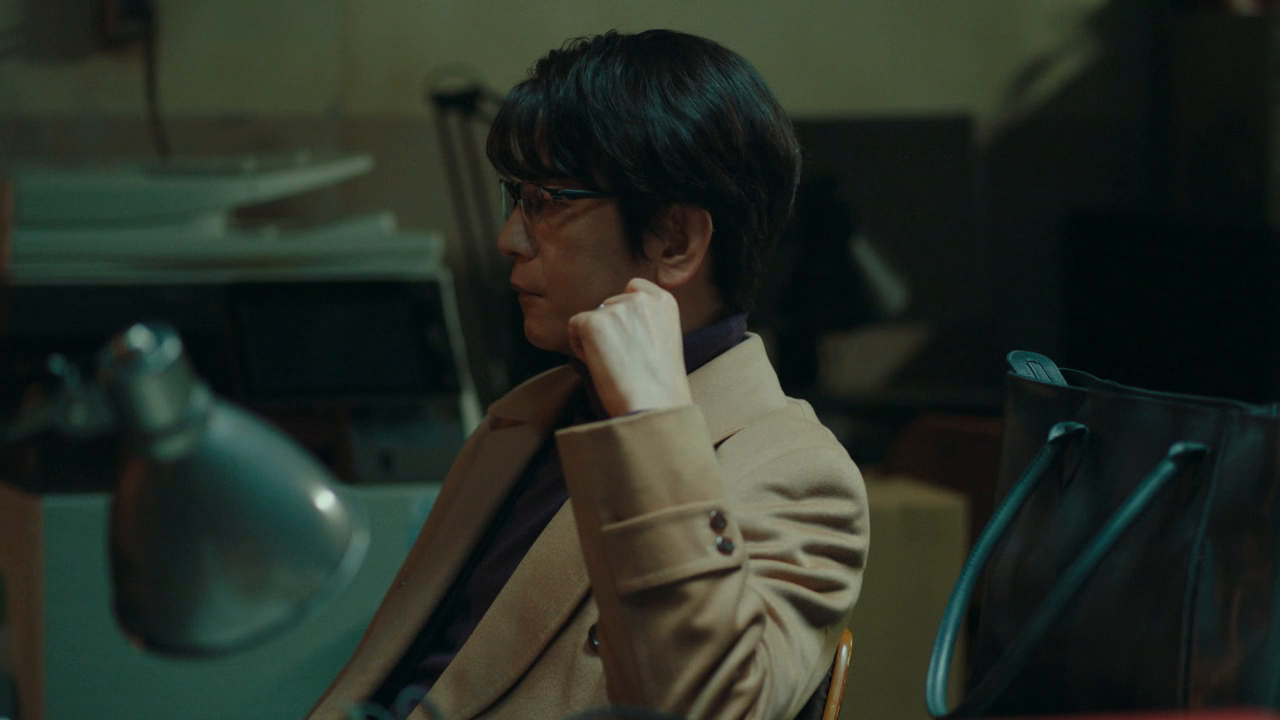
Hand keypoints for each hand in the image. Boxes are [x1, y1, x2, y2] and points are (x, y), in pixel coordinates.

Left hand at [568, 278, 692, 416]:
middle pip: (610, 304)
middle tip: (624, 360)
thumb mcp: (666, 341)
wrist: (654, 408)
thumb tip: (617, 322)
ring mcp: (616, 309)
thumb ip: (647, 322)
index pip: (634, 288)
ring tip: (615, 366)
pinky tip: (600, 366)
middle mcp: (641, 298)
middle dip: (610, 328)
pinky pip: (575, 327)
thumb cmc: (661, 387)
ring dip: (595, 339)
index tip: (633, 340)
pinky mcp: (594, 323)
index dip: (626, 314)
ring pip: (592, 318)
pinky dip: (580, 347)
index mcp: (664, 301)